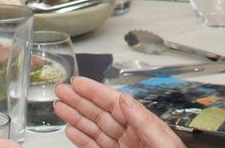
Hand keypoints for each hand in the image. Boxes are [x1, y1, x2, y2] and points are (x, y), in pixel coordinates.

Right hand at [54, 76, 180, 147]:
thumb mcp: (164, 144)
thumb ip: (144, 122)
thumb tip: (126, 100)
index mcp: (143, 128)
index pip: (114, 104)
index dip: (95, 92)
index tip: (78, 83)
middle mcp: (131, 137)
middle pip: (100, 115)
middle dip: (79, 102)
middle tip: (62, 91)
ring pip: (94, 131)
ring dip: (76, 119)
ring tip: (60, 108)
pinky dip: (82, 141)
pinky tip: (71, 132)